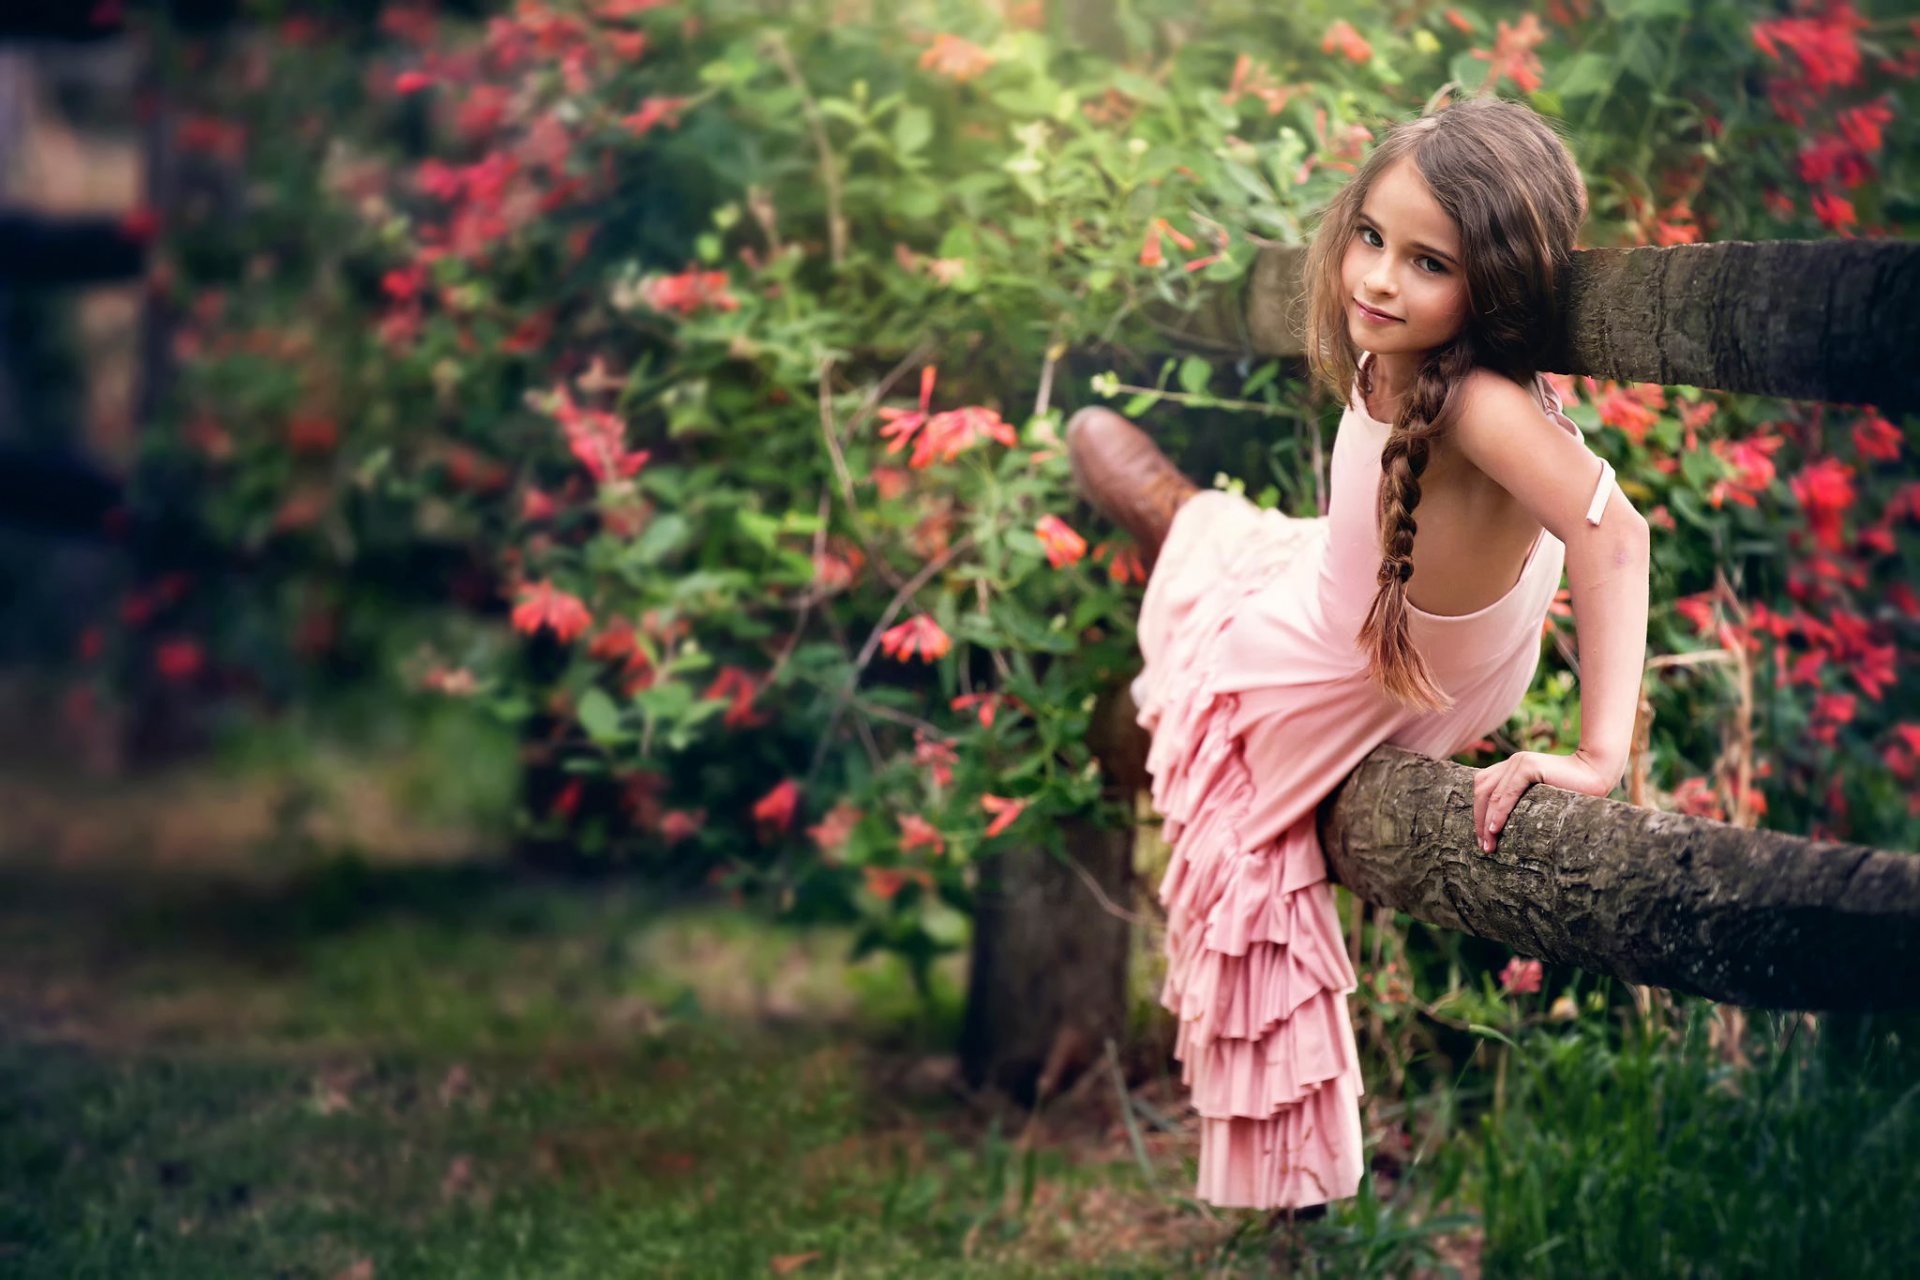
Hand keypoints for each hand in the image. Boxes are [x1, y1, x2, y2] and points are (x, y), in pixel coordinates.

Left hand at [1473, 749, 1618, 852]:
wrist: (1596, 772)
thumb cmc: (1573, 789)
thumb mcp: (1541, 796)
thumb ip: (1524, 801)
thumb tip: (1501, 827)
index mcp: (1512, 767)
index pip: (1484, 788)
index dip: (1478, 812)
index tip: (1483, 837)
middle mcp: (1512, 762)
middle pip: (1482, 791)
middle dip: (1479, 820)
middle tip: (1483, 845)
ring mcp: (1519, 762)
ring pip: (1491, 795)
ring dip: (1485, 821)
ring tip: (1488, 843)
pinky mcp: (1528, 766)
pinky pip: (1506, 793)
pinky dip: (1498, 812)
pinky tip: (1495, 828)